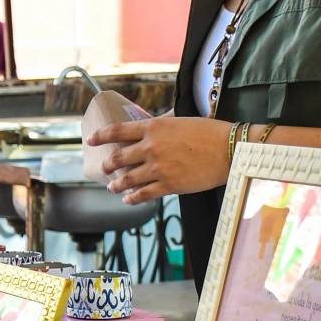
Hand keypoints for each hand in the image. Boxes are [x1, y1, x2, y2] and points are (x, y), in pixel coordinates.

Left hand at [86, 116, 234, 203]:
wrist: (229, 150)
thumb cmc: (210, 132)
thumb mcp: (182, 121)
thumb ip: (163, 125)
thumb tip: (154, 125)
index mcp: (153, 127)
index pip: (117, 130)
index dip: (100, 136)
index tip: (90, 140)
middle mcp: (150, 147)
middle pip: (118, 158)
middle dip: (107, 164)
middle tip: (104, 167)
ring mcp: (158, 168)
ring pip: (126, 179)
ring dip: (116, 184)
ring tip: (112, 187)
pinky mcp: (168, 185)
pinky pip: (143, 194)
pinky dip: (132, 198)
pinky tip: (128, 199)